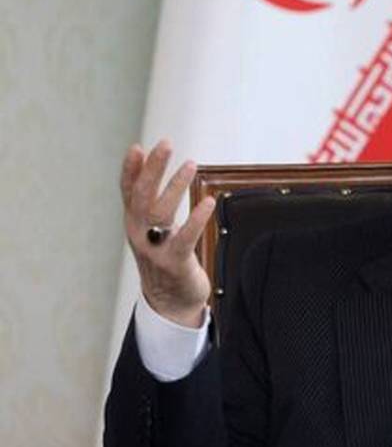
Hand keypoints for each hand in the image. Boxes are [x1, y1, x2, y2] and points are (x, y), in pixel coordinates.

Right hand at [120, 140, 215, 327]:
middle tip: (165, 144)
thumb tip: (152, 167)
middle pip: (142, 195)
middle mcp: (139, 233)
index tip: (137, 147)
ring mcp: (154, 248)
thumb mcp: (153, 229)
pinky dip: (196, 219)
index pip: (128, 191)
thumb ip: (152, 202)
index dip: (131, 169)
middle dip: (152, 168)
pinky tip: (208, 202)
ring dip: (175, 185)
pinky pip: (184, 238)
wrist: (170, 302)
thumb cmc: (165, 258)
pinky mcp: (173, 262)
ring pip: (160, 212)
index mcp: (134, 223)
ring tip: (190, 164)